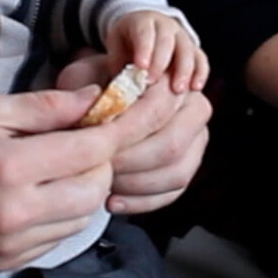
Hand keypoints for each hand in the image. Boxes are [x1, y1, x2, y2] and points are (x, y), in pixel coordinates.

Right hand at [0, 87, 119, 270]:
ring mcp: (12, 244)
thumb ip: (44, 106)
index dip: (115, 130)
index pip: (90, 150)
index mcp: (7, 167)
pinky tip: (39, 194)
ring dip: (85, 189)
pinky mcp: (9, 263)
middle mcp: (14, 213)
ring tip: (60, 167)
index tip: (122, 116)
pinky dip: (62, 214)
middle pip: (96, 188)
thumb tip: (96, 98)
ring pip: (84, 217)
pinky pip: (60, 237)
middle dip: (101, 162)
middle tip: (83, 141)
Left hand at [56, 51, 211, 213]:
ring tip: (104, 182)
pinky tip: (112, 200)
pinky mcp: (186, 168)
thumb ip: (88, 86)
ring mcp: (195, 142)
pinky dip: (140, 201)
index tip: (98, 141)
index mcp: (171, 79)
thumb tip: (95, 101)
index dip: (127, 129)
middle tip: (100, 166)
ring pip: (176, 173)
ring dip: (135, 184)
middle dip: (131, 161)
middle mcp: (193, 109)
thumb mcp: (83, 76)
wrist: (101, 103)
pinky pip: (172, 193)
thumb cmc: (90, 87)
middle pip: (172, 145)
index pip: (159, 108)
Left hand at [104, 10, 208, 92]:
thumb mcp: (116, 49)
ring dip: (183, 70)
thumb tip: (117, 89)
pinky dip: (200, 72)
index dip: (144, 48)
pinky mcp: (193, 49)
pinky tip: (195, 87)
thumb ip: (117, 65)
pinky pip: (200, 58)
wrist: (143, 33)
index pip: (144, 32)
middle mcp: (165, 26)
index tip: (141, 66)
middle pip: (166, 40)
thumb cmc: (127, 44)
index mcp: (143, 22)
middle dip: (160, 62)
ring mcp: (182, 37)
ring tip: (177, 89)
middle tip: (153, 81)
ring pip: (186, 49)